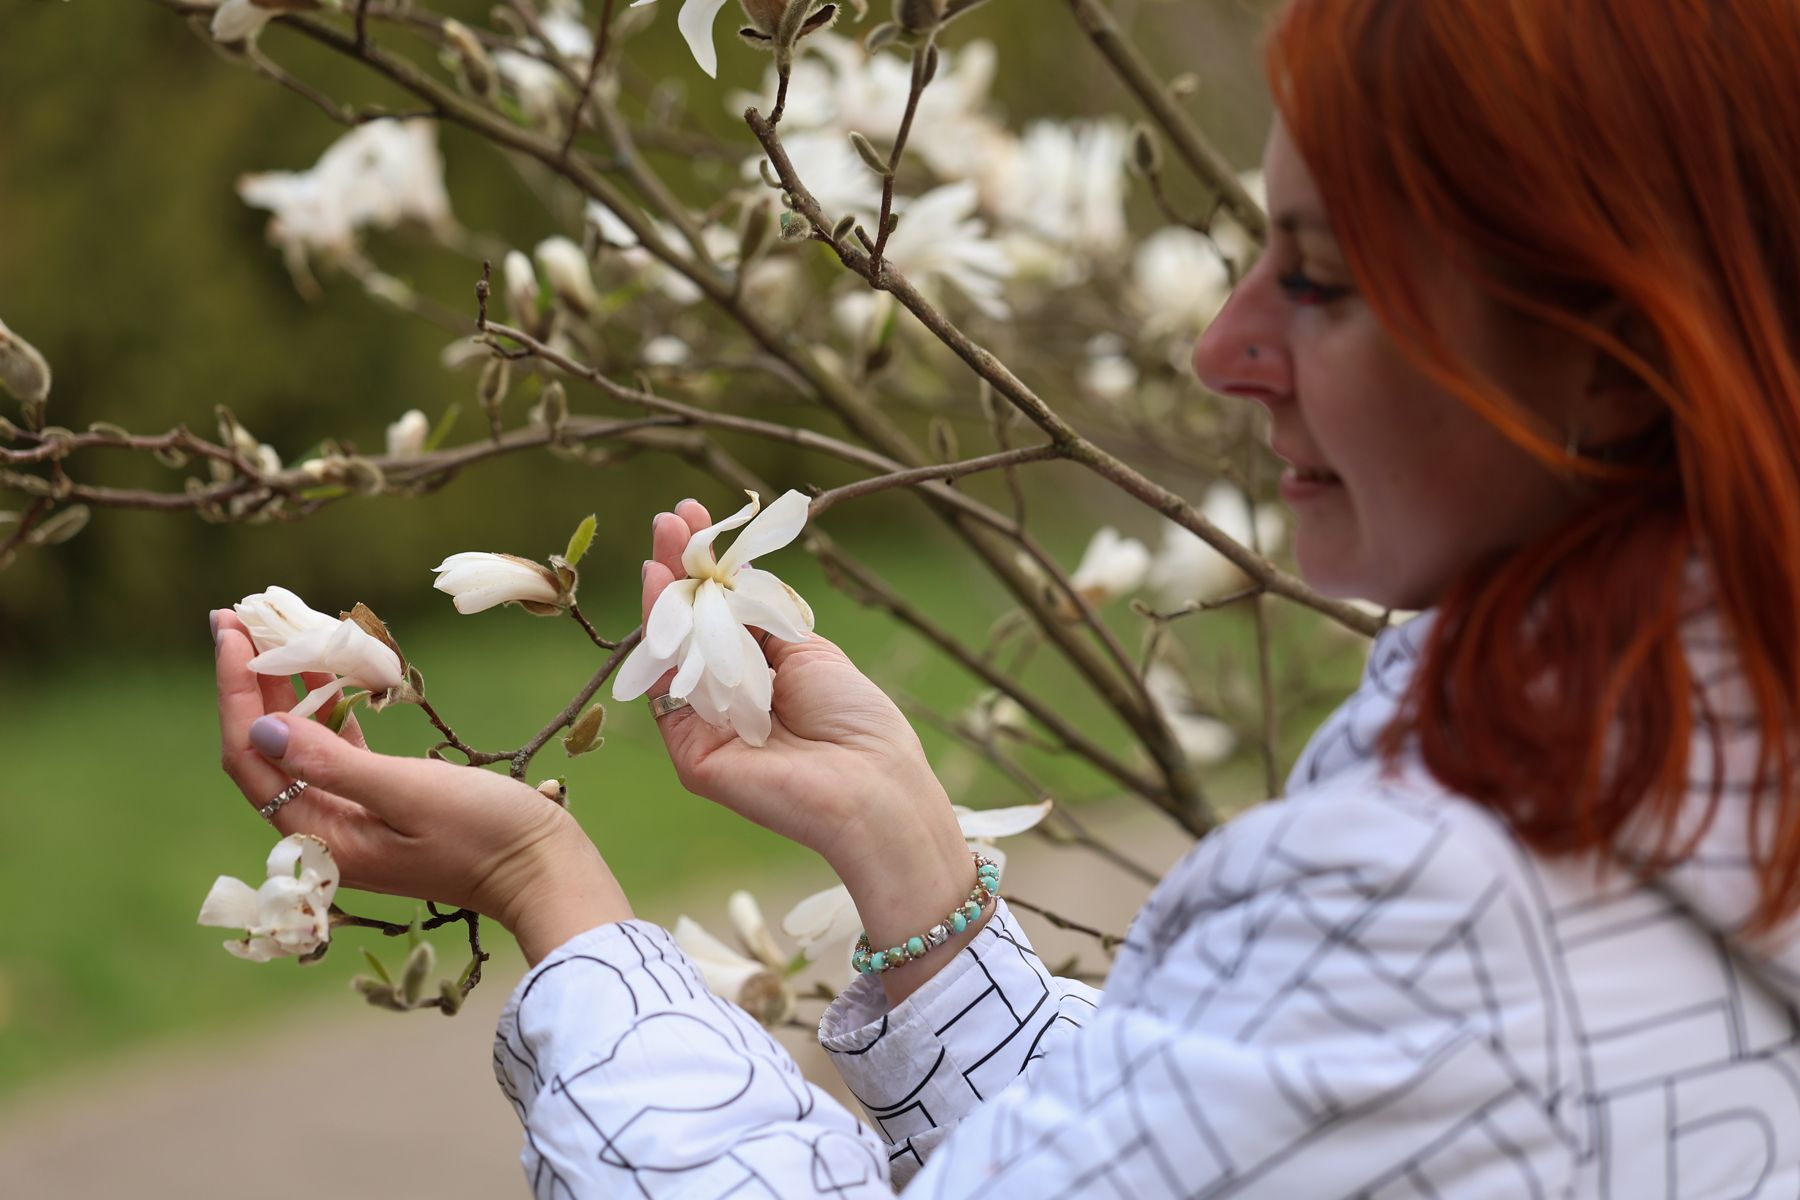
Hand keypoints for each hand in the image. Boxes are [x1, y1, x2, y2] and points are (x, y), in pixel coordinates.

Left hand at [213, 610, 629, 963]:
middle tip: (238, 617)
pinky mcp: (384, 805)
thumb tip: (263, 727)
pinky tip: (327, 671)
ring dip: (286, 690)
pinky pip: (340, 750)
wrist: (544, 870)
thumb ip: (334, 762)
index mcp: (320, 839)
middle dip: (250, 684)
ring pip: (302, 746)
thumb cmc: (484, 833)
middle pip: (267, 750)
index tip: (232, 634)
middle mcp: (326, 832)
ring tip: (275, 632)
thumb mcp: (408, 792)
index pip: (251, 759)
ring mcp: (354, 820)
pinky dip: (329, 709)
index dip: (235, 694)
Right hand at [639, 502, 980, 995]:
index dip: (710, 570)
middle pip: (691, 627)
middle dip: (680, 570)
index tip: (698, 517)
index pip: (723, 615)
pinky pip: (666, 690)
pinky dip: (659, 639)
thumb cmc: (856, 721)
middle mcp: (728, 699)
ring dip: (663, 593)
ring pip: (670, 652)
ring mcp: (705, 727)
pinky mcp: (691, 753)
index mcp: (762, 676)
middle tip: (670, 519)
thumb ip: (760, 618)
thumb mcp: (810, 651)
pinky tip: (660, 590)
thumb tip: (724, 580)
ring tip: (663, 540)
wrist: (871, 786)